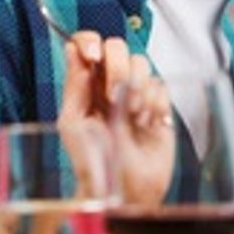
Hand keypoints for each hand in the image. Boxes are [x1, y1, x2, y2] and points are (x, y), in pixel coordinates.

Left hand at [61, 33, 173, 204]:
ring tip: (131, 116)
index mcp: (85, 85)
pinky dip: (154, 103)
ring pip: (142, 62)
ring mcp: (135, 93)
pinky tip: (146, 124)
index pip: (86, 44)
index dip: (90, 42)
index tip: (93, 57)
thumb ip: (74, 86)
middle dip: (116, 68)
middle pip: (117, 45)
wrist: (124, 192)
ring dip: (136, 88)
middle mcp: (109, 84)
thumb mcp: (73, 124)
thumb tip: (73, 50)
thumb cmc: (93, 163)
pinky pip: (161, 84)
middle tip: (112, 97)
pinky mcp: (159, 106)